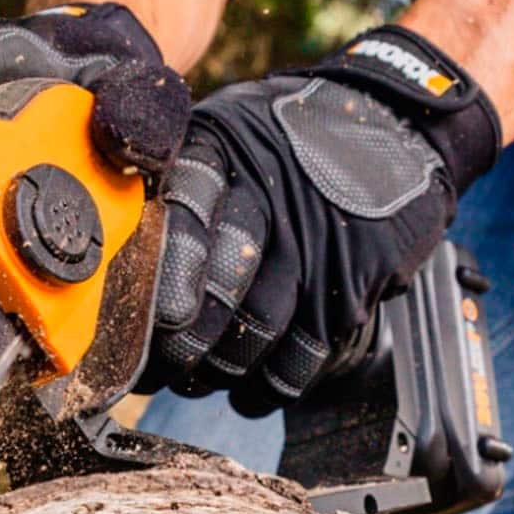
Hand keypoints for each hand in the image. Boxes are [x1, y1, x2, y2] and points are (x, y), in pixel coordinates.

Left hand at [143, 25, 501, 412]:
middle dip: (181, 343)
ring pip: (259, 329)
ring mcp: (318, 244)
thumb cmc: (291, 132)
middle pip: (219, 288)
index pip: (181, 219)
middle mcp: (272, 198)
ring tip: (195, 380)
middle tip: (155, 368)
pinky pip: (306, 352)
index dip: (160, 277)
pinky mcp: (354, 282)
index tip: (133, 319)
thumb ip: (175, 173)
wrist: (397, 123)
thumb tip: (115, 245)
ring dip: (222, 369)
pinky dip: (272, 384)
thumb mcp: (230, 126)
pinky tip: (248, 391)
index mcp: (226, 152)